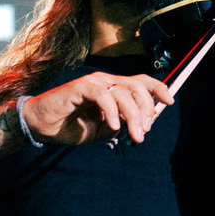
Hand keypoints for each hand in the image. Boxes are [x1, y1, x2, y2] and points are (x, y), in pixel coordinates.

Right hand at [23, 70, 174, 145]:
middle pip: (137, 87)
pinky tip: (112, 127)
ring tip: (134, 134)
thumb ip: (123, 124)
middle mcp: (106, 81)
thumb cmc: (73, 126)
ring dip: (133, 115)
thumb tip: (144, 125)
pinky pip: (103, 95)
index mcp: (114, 88)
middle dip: (146, 110)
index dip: (158, 88)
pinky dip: (111, 111)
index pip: (142, 81)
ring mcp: (94, 82)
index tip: (170, 101)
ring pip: (123, 92)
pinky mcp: (80, 87)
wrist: (44, 126)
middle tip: (144, 131)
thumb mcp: (105, 129)